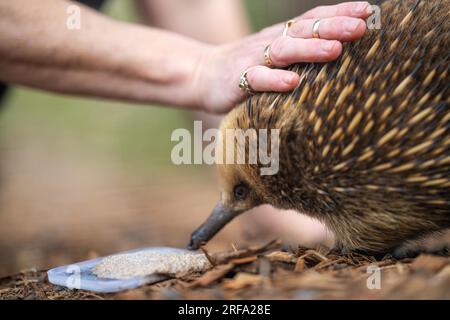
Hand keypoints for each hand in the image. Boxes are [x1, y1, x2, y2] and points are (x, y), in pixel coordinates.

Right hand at [195, 1, 372, 113]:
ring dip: (310, 49)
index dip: (339, 12)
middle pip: (304, 30)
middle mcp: (270, 43)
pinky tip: (292, 83)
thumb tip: (341, 53)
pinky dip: (274, 80)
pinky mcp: (238, 81)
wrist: (204, 75)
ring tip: (335, 51)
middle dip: (333, 27)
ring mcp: (253, 60)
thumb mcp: (275, 56)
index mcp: (283, 35)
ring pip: (284, 51)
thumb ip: (301, 54)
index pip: (313, 18)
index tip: (368, 11)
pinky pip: (257, 79)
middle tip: (361, 27)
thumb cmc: (248, 68)